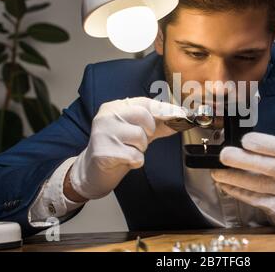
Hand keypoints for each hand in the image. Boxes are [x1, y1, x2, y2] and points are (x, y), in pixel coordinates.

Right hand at [67, 97, 186, 199]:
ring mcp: (103, 133)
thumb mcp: (138, 132)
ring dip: (140, 149)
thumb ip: (158, 124)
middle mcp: (107, 116)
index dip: (165, 109)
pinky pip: (134, 156)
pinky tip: (124, 160)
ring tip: (128, 150)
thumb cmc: (117, 148)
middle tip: (140, 140)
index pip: (145, 103)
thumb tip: (182, 118)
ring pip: (140, 137)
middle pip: (144, 116)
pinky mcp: (103, 151)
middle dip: (149, 131)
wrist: (92, 171)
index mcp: (115, 107)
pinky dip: (135, 161)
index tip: (182, 115)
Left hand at [211, 132, 274, 230]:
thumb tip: (234, 143)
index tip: (244, 140)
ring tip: (217, 172)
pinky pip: (253, 199)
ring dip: (233, 177)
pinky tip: (225, 185)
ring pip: (258, 184)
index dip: (263, 143)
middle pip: (269, 166)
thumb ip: (266, 150)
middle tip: (224, 155)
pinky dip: (236, 191)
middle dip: (242, 160)